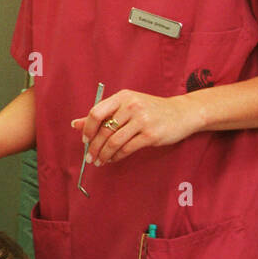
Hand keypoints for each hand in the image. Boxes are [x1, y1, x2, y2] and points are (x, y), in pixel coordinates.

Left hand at [72, 90, 197, 165]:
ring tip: (99, 161)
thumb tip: (75, 124)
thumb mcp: (126, 106)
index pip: (96, 112)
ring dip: (103, 154)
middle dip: (93, 147)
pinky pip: (127, 149)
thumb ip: (102, 115)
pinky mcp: (151, 135)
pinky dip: (116, 156)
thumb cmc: (150, 110)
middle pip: (104, 130)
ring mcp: (142, 120)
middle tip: (89, 158)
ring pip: (114, 142)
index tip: (84, 140)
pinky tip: (112, 159)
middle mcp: (131, 106)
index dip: (87, 129)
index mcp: (122, 97)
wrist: (182, 113)